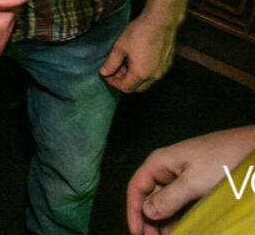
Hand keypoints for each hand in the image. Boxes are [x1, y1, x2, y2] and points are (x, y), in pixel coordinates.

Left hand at [99, 13, 176, 93]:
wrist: (161, 21)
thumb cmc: (139, 32)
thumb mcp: (120, 46)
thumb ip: (111, 62)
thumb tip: (103, 72)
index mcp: (141, 74)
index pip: (125, 88)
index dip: (113, 83)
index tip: (106, 74)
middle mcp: (154, 77)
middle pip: (137, 88)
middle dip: (124, 81)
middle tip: (115, 69)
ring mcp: (163, 71)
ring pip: (146, 82)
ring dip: (134, 77)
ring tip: (125, 62)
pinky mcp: (167, 64)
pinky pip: (154, 74)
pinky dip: (143, 72)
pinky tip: (137, 59)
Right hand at [126, 127, 254, 234]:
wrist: (248, 150)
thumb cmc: (219, 162)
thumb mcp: (193, 182)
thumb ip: (168, 199)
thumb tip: (146, 212)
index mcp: (159, 163)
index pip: (136, 188)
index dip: (133, 211)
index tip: (136, 234)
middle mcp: (166, 170)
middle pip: (149, 197)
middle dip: (148, 220)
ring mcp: (182, 178)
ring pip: (165, 203)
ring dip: (163, 222)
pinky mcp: (196, 185)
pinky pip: (180, 204)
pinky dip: (177, 218)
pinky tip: (180, 230)